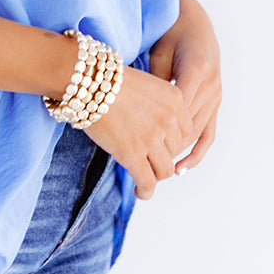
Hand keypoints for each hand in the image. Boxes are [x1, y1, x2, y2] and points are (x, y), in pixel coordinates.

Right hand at [84, 64, 194, 199]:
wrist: (87, 82)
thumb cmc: (108, 81)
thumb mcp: (145, 85)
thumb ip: (158, 105)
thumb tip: (156, 128)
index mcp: (174, 100)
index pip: (186, 132)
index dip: (172, 142)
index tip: (161, 146)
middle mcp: (168, 119)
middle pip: (175, 151)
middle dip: (163, 157)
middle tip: (149, 161)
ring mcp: (151, 138)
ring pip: (165, 170)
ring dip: (156, 176)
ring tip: (145, 178)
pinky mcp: (132, 155)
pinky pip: (148, 182)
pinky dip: (146, 192)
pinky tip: (139, 192)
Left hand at [148, 0, 221, 174]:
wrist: (194, 23)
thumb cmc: (171, 35)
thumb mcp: (158, 53)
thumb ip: (154, 82)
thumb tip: (137, 111)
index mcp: (196, 72)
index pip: (176, 111)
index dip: (156, 131)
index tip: (134, 144)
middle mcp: (211, 86)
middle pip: (187, 127)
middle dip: (163, 147)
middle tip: (139, 162)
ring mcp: (216, 96)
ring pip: (196, 133)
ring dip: (176, 152)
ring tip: (154, 169)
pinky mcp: (215, 102)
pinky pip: (208, 134)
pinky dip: (195, 153)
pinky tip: (180, 168)